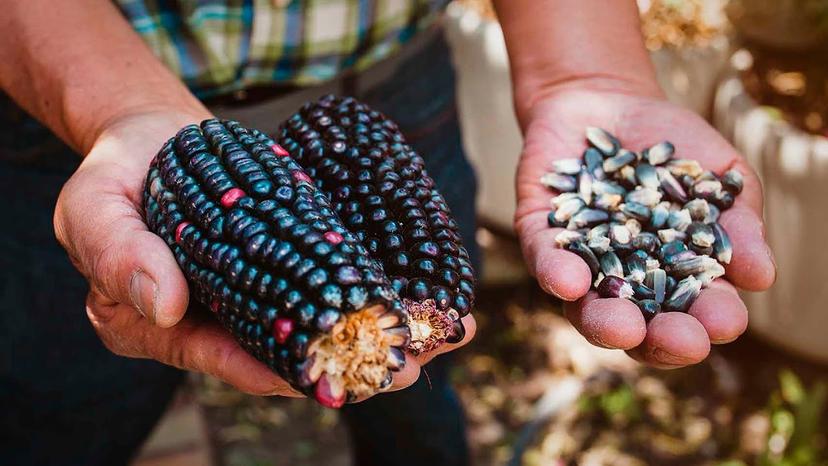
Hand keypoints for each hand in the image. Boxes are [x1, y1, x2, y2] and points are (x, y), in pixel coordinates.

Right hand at [54, 110, 471, 397]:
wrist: (153, 136)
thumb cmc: (115, 175)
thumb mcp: (93, 209)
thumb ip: (117, 255)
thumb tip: (162, 306)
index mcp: (162, 328)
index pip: (224, 358)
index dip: (277, 372)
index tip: (330, 379)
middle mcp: (216, 320)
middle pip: (287, 349)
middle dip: (351, 360)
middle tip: (411, 366)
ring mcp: (258, 292)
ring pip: (321, 320)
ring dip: (380, 328)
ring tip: (443, 333)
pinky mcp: (287, 260)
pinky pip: (332, 279)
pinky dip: (375, 285)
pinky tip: (424, 289)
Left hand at [514, 86, 775, 367]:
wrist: (607, 99)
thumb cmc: (673, 147)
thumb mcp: (715, 177)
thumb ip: (737, 224)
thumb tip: (761, 277)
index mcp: (673, 279)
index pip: (694, 314)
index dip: (709, 322)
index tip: (724, 320)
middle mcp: (624, 283)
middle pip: (641, 328)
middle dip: (660, 340)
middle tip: (679, 340)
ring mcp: (580, 263)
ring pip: (586, 307)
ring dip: (604, 322)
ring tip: (622, 327)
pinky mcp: (539, 236)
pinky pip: (543, 260)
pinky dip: (556, 272)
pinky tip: (569, 282)